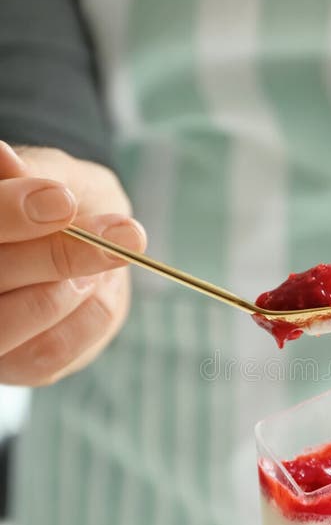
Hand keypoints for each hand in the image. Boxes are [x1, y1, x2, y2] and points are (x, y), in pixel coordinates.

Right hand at [0, 142, 145, 385]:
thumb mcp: (54, 172)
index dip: (12, 211)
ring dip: (73, 289)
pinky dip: (88, 317)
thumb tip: (3, 158)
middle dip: (60, 256)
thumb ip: (35, 172)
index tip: (63, 200)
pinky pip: (50, 352)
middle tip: (126, 234)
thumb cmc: (60, 197)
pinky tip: (99, 288)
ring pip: (14, 321)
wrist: (81, 240)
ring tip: (107, 260)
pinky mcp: (13, 366)